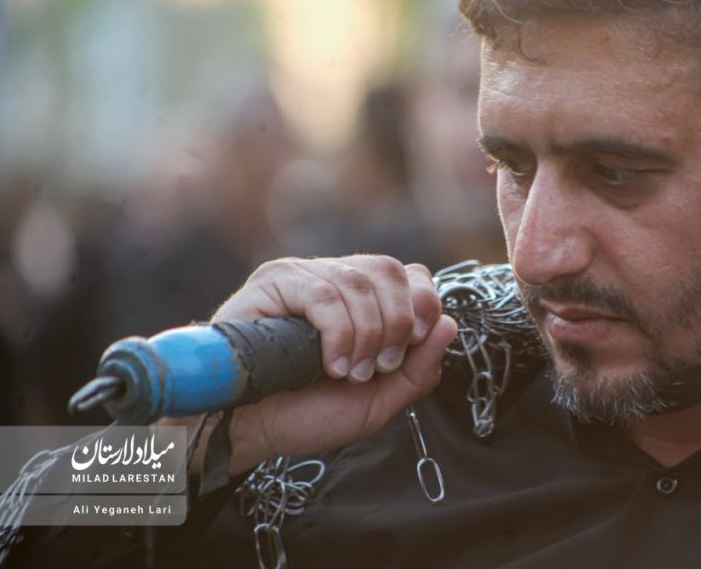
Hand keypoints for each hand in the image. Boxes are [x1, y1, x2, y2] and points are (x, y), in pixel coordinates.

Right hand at [183, 255, 456, 475]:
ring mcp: (304, 274)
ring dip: (368, 335)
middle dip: (398, 322)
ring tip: (350, 373)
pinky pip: (325, 293)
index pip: (410, 274)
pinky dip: (339, 334)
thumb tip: (450, 324)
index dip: (422, 304)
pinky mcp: (274, 281)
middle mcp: (334, 277)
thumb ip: (419, 368)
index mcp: (362, 299)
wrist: (250, 432)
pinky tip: (331, 364)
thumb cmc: (307, 414)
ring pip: (360, 281)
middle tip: (381, 367)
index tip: (413, 347)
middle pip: (390, 269)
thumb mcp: (379, 400)